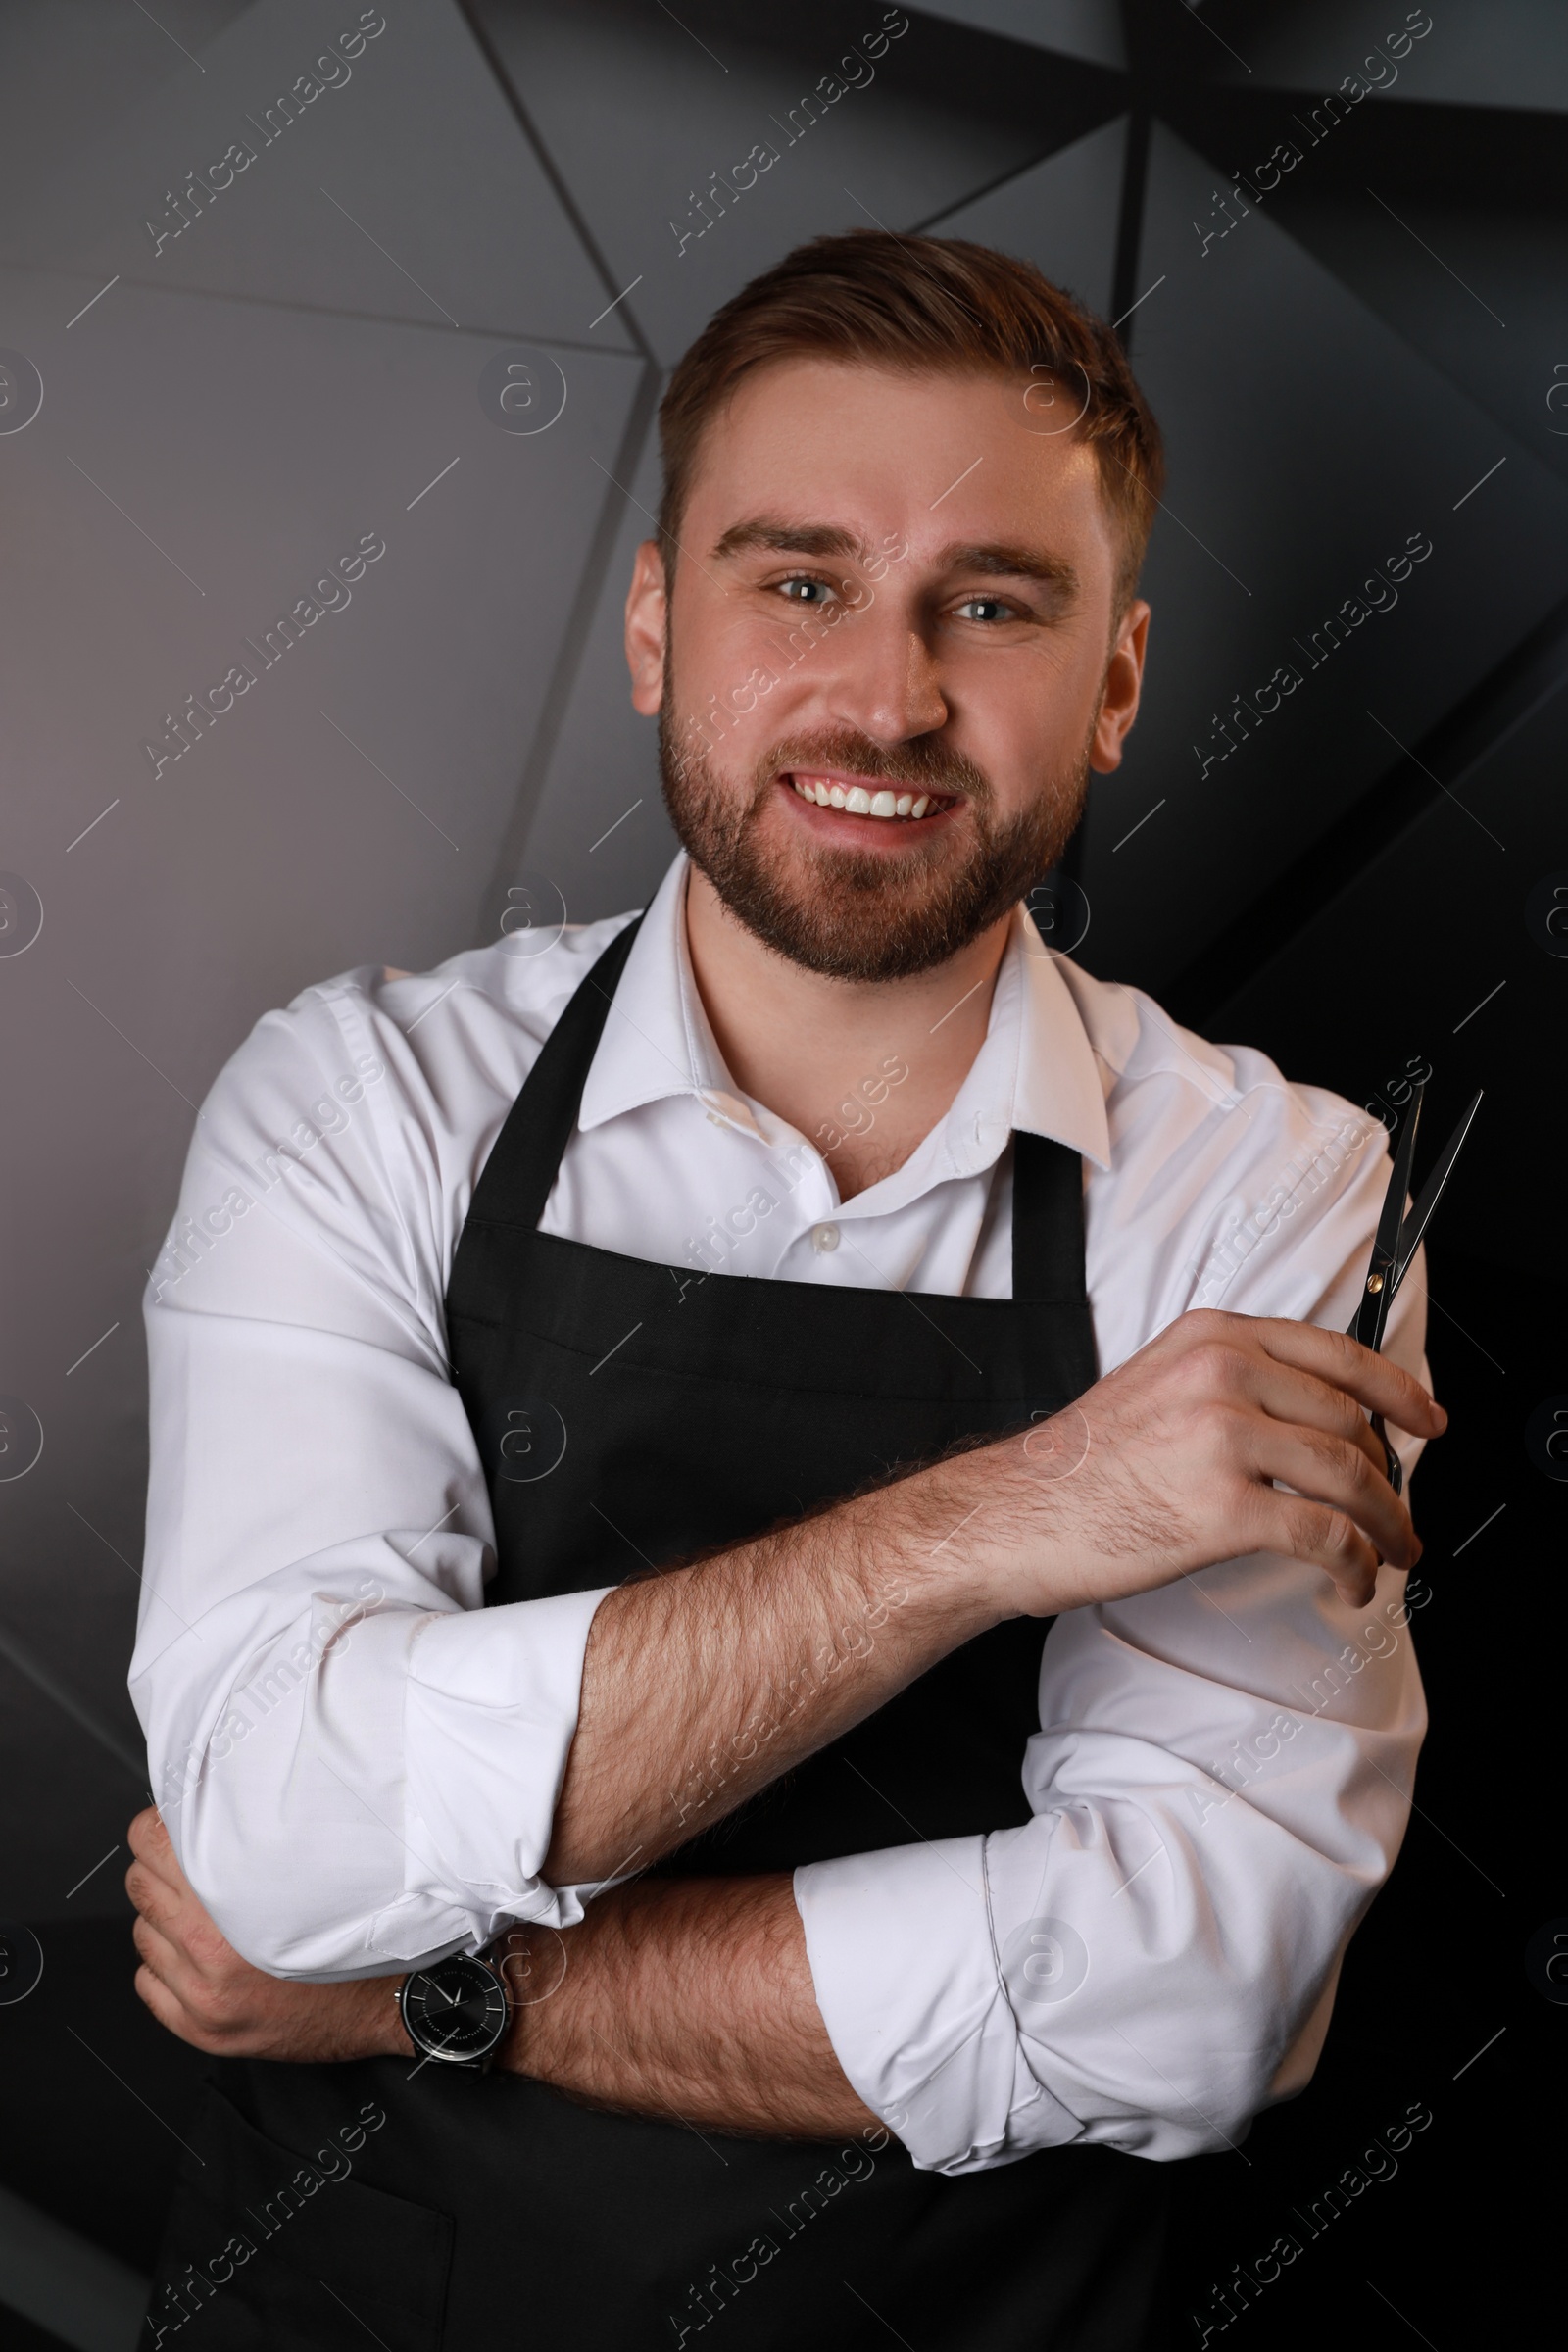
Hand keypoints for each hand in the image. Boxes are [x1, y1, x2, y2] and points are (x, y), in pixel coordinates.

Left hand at [126, 1807, 407, 2061]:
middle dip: (157, 1868)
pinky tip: (197, 1954)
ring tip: (203, 1912)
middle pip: (139, 1886)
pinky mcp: (201, 2030)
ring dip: (163, 1918)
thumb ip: (255, 1841)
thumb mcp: (312, 1868)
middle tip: (186, 1863)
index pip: (153, 1845)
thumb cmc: (356, 1932)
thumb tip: (209, 1803)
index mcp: (236, 1908)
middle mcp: (211, 1956)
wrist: (385, 2002)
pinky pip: (147, 1981)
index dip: (157, 1826)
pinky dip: (164, 1964)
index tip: (170, 1822)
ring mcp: (202, 1997)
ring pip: (142, 1933)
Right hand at [968, 1309, 1444, 1617]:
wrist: (1012, 1515)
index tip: (1427, 1419)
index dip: (1398, 1389)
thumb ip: (1225, 1382)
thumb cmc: (1076, 1467)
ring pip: (1350, 1477)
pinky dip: (1355, 1564)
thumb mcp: (1155, 1385)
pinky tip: (1352, 1581)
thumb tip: (1309, 1423)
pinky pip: (1324, 1535)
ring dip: (1387, 1524)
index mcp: (1210, 1338)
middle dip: (1390, 1476)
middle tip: (1399, 1513)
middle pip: (1350, 1421)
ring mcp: (1224, 1438)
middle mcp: (1222, 1375)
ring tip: (1392, 1553)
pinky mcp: (1223, 1509)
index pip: (1335, 1353)